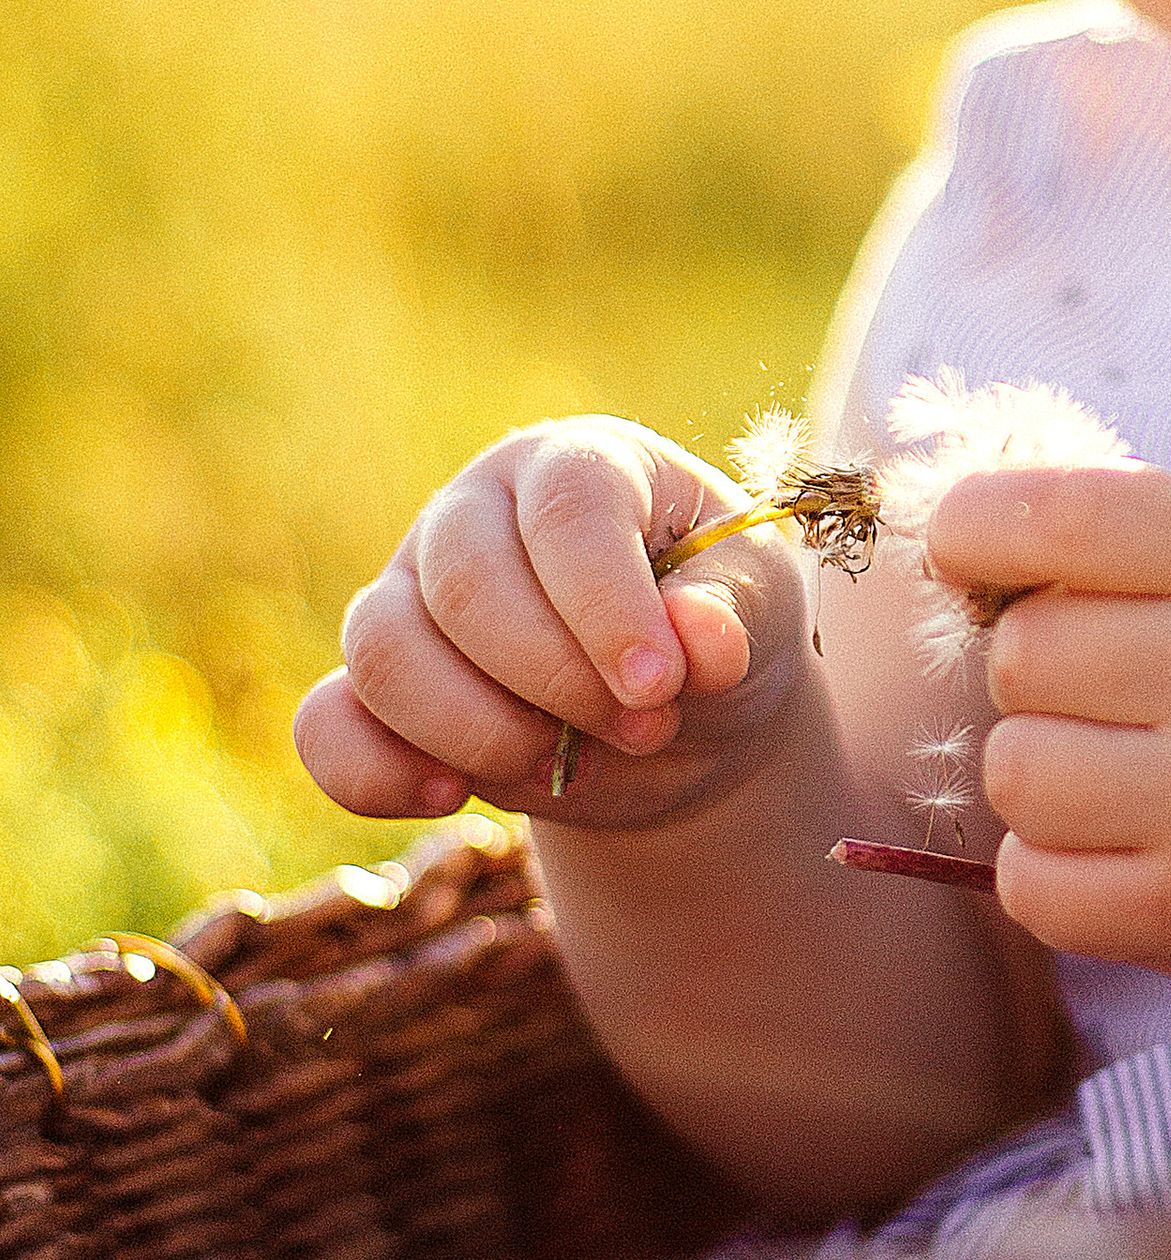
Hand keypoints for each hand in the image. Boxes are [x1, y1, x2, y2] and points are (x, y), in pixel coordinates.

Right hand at [294, 419, 813, 830]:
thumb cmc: (715, 625)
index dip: (606, 601)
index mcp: (578, 463)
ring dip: (479, 731)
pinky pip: (325, 724)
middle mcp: (476, 511)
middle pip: (466, 581)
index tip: (660, 685)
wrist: (673, 714)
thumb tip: (701, 643)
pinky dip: (374, 771)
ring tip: (569, 762)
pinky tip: (449, 795)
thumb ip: (731, 617)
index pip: (567, 506)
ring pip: (384, 649)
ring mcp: (408, 591)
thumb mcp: (757, 608)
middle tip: (640, 728)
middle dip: (555, 679)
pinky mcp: (371, 685)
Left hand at [924, 463, 1170, 989]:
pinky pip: (1031, 886)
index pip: (1074, 517)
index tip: (960, 539)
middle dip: (1035, 662)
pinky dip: (1044, 867)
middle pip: (1024, 653)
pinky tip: (1108, 840)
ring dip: (1038, 767)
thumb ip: (1140, 525)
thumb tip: (966, 519)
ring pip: (1016, 772)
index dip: (981, 519)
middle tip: (1101, 681)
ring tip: (1111, 763)